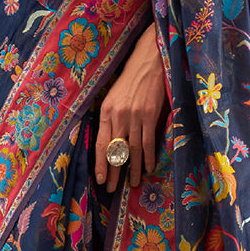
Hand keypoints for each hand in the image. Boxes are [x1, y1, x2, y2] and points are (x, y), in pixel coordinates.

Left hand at [96, 25, 167, 192]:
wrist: (149, 61)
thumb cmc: (132, 80)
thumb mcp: (114, 97)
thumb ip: (112, 118)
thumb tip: (112, 142)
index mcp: (105, 111)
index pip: (101, 144)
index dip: (101, 164)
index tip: (101, 180)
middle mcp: (117, 115)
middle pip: (114, 150)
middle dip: (113, 172)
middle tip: (112, 189)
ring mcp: (133, 116)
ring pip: (131, 150)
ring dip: (131, 169)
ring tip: (132, 184)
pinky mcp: (149, 114)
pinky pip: (147, 141)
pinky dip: (147, 157)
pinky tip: (147, 168)